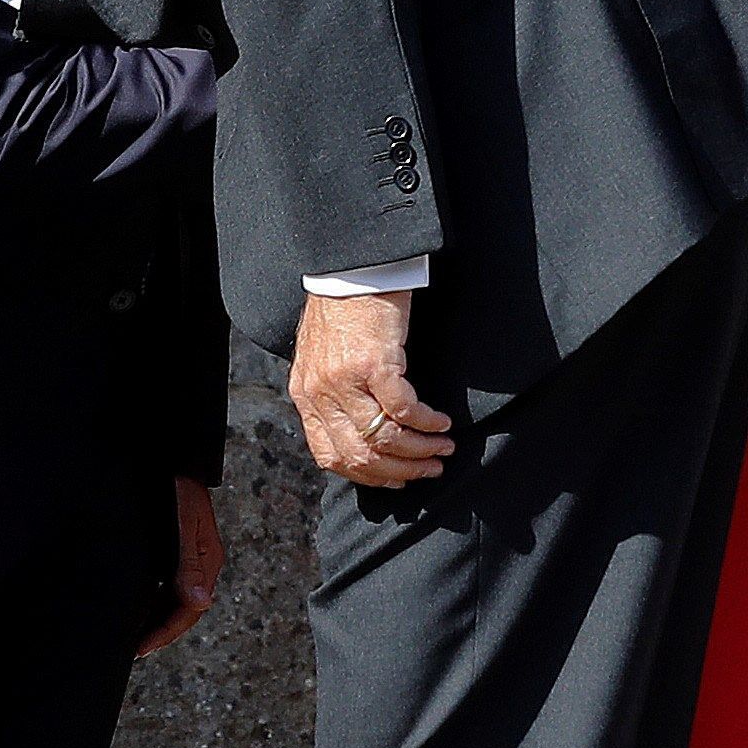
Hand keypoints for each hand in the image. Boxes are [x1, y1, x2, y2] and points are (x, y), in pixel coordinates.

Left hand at [137, 479, 223, 653]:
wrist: (174, 459)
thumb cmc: (178, 485)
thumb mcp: (185, 522)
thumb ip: (190, 561)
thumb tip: (199, 601)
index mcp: (207, 561)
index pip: (189, 609)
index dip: (165, 632)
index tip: (142, 648)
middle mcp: (201, 564)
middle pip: (184, 609)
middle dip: (161, 632)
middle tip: (136, 650)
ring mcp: (191, 558)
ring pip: (176, 600)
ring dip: (159, 619)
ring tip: (137, 637)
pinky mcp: (178, 551)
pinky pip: (169, 585)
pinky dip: (156, 601)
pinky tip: (141, 607)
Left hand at [290, 287, 453, 487]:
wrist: (349, 268)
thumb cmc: (342, 310)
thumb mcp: (322, 359)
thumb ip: (332, 395)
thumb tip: (359, 429)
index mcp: (306, 396)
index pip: (330, 455)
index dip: (367, 475)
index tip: (395, 478)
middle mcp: (320, 393)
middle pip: (360, 455)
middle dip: (400, 470)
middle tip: (429, 469)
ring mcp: (345, 380)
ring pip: (384, 437)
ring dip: (419, 449)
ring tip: (442, 448)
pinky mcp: (374, 363)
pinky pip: (404, 409)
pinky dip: (426, 422)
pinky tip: (441, 421)